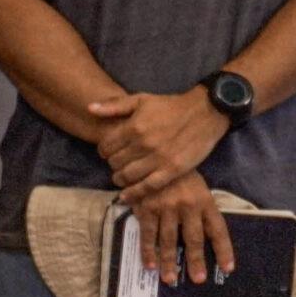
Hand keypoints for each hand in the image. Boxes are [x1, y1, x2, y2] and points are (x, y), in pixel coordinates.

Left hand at [88, 89, 227, 198]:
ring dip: (120, 178)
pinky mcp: (173, 170)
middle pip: (115, 162)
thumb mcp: (141, 99)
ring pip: (128, 176)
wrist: (206, 112)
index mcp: (134, 127)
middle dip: (113, 164)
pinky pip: (148, 186)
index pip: (106, 147)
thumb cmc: (171, 105)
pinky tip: (126, 196)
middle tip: (117, 163)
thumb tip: (89, 108)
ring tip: (121, 176)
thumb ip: (114, 106)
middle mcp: (144, 144)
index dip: (104, 151)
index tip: (108, 152)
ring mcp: (159, 159)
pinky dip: (134, 193)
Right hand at [129, 171, 235, 284]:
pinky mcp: (147, 208)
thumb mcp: (198, 188)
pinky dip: (148, 251)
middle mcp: (188, 206)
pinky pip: (148, 234)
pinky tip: (150, 265)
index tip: (227, 268)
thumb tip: (207, 237)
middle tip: (198, 279)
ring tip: (170, 279)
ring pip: (169, 240)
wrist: (153, 156)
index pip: (218, 230)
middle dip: (196, 261)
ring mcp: (166, 207)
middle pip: (194, 238)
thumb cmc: (180, 176)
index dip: (224, 250)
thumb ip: (201, 210)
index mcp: (205, 201)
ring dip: (169, 261)